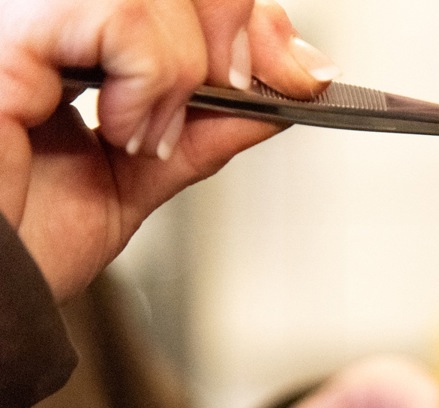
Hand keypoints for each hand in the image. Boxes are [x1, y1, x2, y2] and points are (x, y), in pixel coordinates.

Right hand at [0, 0, 340, 299]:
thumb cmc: (22, 244)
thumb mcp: (137, 180)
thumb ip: (202, 131)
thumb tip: (285, 92)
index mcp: (71, 41)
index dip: (247, 16)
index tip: (300, 76)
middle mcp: (46, 18)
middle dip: (237, 23)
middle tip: (237, 90)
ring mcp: (25, 18)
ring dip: (183, 68)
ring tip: (144, 135)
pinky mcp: (6, 36)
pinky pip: (118, 14)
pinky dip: (147, 78)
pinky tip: (116, 129)